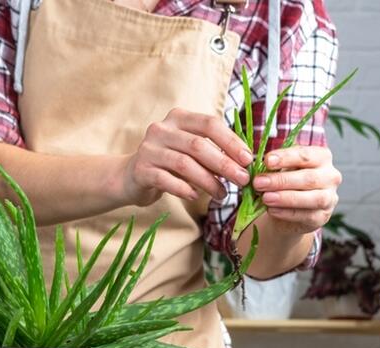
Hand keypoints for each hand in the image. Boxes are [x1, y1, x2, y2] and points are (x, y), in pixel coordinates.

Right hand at [122, 108, 252, 205]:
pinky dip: (184, 189)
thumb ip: (213, 150)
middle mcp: (162, 129)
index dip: (231, 141)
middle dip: (224, 164)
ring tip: (222, 194)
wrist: (132, 176)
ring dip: (208, 181)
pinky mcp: (141, 170)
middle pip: (199, 145)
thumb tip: (245, 162)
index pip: (209, 123)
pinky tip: (196, 196)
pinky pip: (167, 180)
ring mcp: (149, 149)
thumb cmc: (170, 162)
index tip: (248, 160)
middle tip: (242, 180)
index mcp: (179, 118)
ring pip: (184, 164)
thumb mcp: (190, 149)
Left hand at [252, 146, 341, 233]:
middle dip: (281, 180)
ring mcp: (330, 198)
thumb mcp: (282, 169)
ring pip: (313, 198)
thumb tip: (261, 166)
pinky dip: (287, 213)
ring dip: (286, 198)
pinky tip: (272, 210)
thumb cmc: (286, 182)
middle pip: (309, 178)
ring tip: (265, 198)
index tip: (267, 161)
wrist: (289, 209)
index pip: (306, 155)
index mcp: (322, 157)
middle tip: (259, 182)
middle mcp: (331, 176)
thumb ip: (275, 166)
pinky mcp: (323, 217)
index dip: (286, 158)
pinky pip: (307, 216)